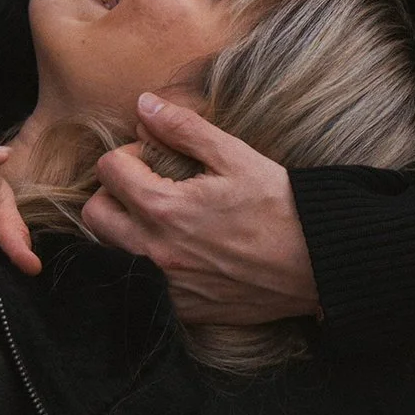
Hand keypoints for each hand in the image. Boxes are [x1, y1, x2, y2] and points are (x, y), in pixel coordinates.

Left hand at [82, 94, 320, 329]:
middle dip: (113, 191)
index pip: (108, 169)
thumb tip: (143, 104)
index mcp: (164, 208)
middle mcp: (155, 252)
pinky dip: (150, 263)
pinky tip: (182, 249)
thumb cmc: (281, 206)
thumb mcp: (235, 156)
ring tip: (161, 215)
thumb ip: (183, 129)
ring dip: (125, 227)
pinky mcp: (182, 309)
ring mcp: (166, 286)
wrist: (319, 263)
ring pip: (111, 251)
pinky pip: (144, 284)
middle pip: (95, 214)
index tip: (156, 155)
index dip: (130, 152)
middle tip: (148, 183)